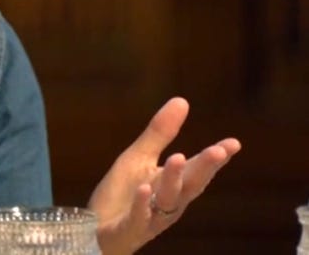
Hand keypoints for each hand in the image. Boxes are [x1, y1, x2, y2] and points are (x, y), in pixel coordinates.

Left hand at [88, 97, 240, 254]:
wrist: (95, 229)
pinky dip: (142, 203)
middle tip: (218, 151)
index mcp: (172, 185)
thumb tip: (182, 100)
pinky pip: (138, 217)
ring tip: (177, 157)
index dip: (215, 158)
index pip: (197, 170)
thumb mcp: (138, 158)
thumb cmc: (122, 194)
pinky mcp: (128, 228)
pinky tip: (143, 187)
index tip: (234, 143)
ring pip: (167, 200)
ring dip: (173, 179)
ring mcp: (150, 218)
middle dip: (204, 169)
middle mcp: (168, 203)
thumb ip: (160, 133)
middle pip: (190, 185)